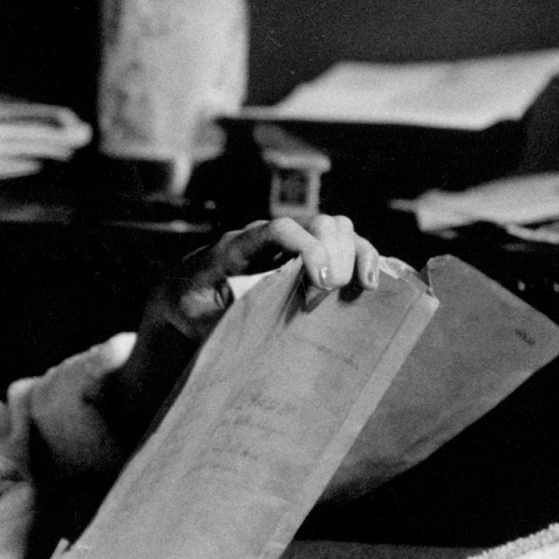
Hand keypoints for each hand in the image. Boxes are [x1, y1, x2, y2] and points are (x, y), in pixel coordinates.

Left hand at [107, 215, 391, 441]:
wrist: (187, 290)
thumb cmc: (188, 304)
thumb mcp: (191, 315)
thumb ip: (212, 321)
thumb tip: (244, 335)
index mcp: (238, 247)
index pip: (278, 230)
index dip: (306, 248)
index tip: (321, 282)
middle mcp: (271, 238)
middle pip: (318, 223)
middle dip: (334, 254)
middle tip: (327, 294)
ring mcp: (293, 245)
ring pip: (337, 228)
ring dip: (356, 253)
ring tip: (361, 288)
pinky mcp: (309, 259)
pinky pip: (347, 246)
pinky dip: (366, 260)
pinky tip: (372, 286)